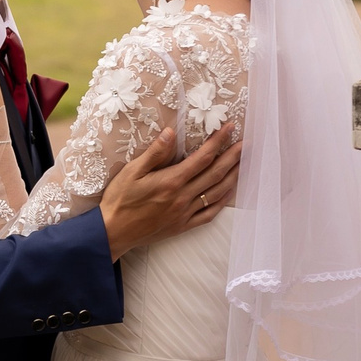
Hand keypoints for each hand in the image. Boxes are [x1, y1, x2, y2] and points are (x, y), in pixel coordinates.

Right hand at [98, 124, 240, 261]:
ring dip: (233, 177)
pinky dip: (222, 202)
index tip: (229, 128)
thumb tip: (171, 132)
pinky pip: (209, 214)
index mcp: (171, 182)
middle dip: (233, 157)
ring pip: (216, 193)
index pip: (202, 158)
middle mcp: (182, 198)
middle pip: (215, 174)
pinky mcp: (182, 226)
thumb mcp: (131, 171)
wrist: (113, 232)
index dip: (218, 142)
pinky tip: (229, 193)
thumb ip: (154, 153)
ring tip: (244, 164)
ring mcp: (184, 213)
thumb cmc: (119, 200)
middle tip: (247, 144)